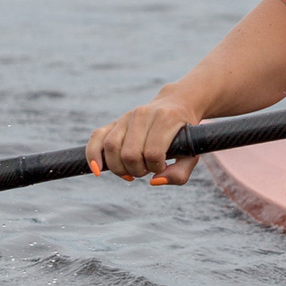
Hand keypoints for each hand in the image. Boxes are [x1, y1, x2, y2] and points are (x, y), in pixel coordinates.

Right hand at [87, 95, 202, 183]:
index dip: (155, 167)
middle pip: (129, 153)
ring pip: (111, 146)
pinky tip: (98, 170)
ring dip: (119, 167)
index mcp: (166, 119)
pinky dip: (93, 155)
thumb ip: (179, 174)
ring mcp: (127, 116)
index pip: (152, 152)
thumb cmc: (183, 134)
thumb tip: (154, 181)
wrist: (176, 104)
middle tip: (145, 170)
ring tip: (130, 170)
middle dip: (136, 170)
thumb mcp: (192, 154)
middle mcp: (143, 114)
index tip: (161, 167)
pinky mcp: (115, 121)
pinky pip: (97, 137)